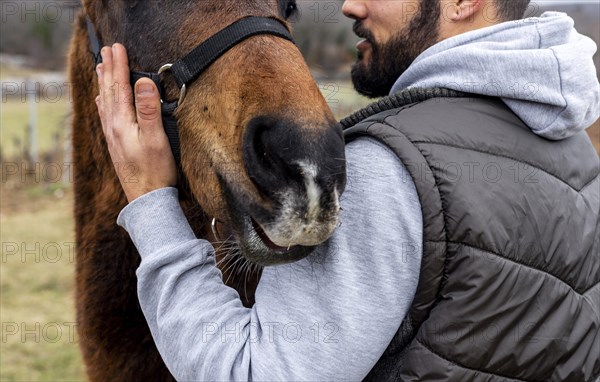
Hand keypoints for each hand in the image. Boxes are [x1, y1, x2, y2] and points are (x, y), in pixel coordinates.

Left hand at [95, 43, 176, 202]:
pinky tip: (102, 101)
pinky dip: (103, 101)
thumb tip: (143, 81)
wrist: (147, 199)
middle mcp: (112, 127)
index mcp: (121, 122)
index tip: (118, 46)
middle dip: (108, 69)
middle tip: (106, 50)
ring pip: (104, 102)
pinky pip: (105, 115)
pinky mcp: (116, 145)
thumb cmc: (155, 170)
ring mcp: (113, 136)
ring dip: (103, 83)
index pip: (119, 87)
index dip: (119, 66)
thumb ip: (148, 109)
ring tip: (100, 67)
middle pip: (108, 91)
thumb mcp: (156, 138)